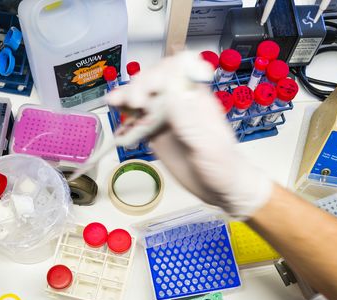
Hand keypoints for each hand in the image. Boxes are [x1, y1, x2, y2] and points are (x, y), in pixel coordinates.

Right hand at [106, 53, 272, 218]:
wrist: (221, 190)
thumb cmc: (223, 167)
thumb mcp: (208, 145)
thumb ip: (190, 120)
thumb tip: (172, 92)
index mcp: (196, 99)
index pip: (176, 71)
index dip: (160, 74)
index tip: (148, 90)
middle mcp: (180, 103)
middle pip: (155, 81)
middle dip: (140, 86)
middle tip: (131, 102)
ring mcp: (167, 118)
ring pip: (144, 100)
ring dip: (127, 99)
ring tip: (113, 102)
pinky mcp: (157, 134)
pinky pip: (138, 123)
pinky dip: (126, 123)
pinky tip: (119, 130)